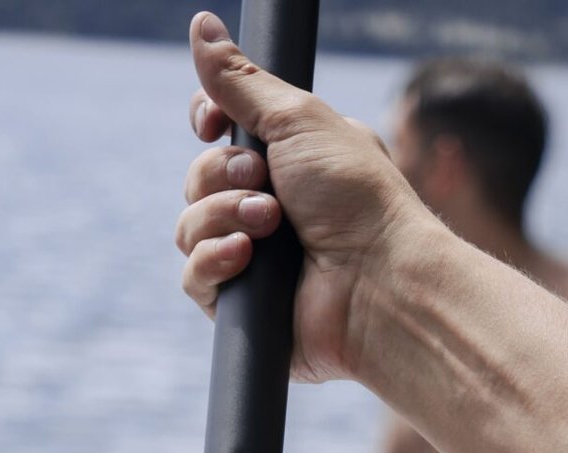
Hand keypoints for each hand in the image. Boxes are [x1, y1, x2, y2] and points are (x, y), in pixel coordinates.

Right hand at [177, 12, 431, 383]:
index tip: (214, 122)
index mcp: (284, 162)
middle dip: (221, 173)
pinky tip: (246, 258)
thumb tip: (200, 25)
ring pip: (188, 226)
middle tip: (264, 179)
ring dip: (223, 214)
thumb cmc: (355, 197)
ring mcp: (253, 261)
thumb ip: (241, 80)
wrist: (379, 281)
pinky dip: (214, 261)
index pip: (216, 136)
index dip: (207, 124)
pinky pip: (194, 278)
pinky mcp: (244, 309)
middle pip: (197, 177)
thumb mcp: (297, 120)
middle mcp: (266, 210)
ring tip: (271, 223)